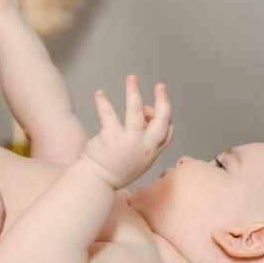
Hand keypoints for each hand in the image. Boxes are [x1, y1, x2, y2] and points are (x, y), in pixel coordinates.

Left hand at [80, 75, 173, 189]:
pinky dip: (103, 102)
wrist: (95, 184)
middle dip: (162, 100)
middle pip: (160, 119)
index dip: (167, 118)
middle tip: (160, 85)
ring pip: (135, 111)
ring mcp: (128, 141)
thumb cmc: (113, 171)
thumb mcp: (137, 161)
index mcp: (151, 153)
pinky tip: (99, 93)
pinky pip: (108, 114)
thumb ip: (143, 139)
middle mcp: (143, 146)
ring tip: (132, 78)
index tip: (160, 108)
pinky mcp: (110, 138)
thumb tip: (144, 112)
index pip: (168, 133)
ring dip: (134, 92)